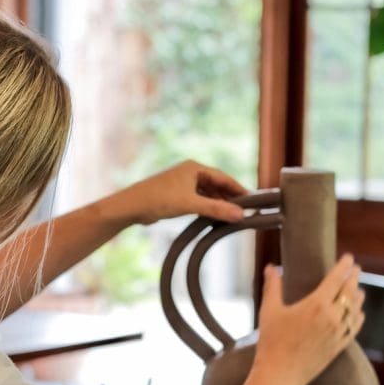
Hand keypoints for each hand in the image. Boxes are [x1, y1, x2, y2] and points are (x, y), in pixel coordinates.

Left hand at [117, 159, 247, 225]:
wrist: (132, 206)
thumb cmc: (158, 199)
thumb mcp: (190, 204)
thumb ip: (216, 209)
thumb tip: (240, 215)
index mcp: (194, 167)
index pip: (223, 177)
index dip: (238, 189)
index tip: (251, 199)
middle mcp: (189, 173)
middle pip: (216, 185)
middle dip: (229, 197)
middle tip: (244, 210)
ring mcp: (182, 184)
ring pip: (207, 194)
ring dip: (218, 204)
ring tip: (231, 215)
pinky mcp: (175, 195)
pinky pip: (197, 200)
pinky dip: (207, 207)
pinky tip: (213, 217)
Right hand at [254, 254, 365, 384]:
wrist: (280, 374)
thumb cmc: (272, 342)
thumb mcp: (269, 311)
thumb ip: (272, 286)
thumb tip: (271, 267)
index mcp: (316, 304)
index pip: (337, 278)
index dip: (344, 266)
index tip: (348, 258)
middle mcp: (332, 317)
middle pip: (350, 291)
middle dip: (354, 277)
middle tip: (356, 269)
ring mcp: (338, 332)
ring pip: (356, 309)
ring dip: (358, 296)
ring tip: (358, 289)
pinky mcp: (339, 346)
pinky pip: (355, 328)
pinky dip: (358, 317)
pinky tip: (358, 314)